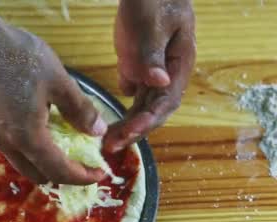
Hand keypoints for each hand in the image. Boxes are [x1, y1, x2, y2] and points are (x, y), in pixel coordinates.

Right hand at [0, 26, 106, 184]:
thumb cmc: (18, 57)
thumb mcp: (57, 80)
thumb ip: (79, 109)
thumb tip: (98, 131)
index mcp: (28, 136)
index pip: (59, 171)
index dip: (82, 176)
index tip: (100, 173)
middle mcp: (8, 143)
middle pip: (38, 175)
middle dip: (63, 175)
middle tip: (83, 161)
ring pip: (23, 163)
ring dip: (45, 162)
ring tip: (64, 143)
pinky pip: (13, 148)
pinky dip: (31, 149)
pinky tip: (42, 126)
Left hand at [105, 0, 195, 151]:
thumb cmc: (152, 1)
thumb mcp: (152, 24)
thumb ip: (153, 53)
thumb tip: (161, 82)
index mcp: (179, 66)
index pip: (166, 101)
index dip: (149, 120)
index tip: (129, 133)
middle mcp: (168, 75)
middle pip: (154, 111)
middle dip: (134, 131)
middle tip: (110, 146)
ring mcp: (152, 74)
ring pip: (142, 108)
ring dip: (127, 126)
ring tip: (107, 142)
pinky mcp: (137, 70)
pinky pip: (132, 97)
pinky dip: (121, 113)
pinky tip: (104, 124)